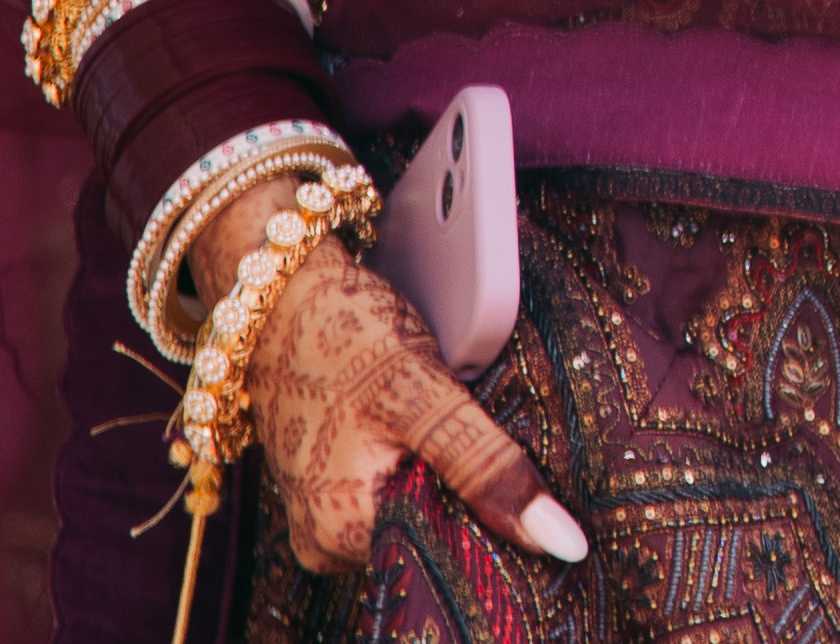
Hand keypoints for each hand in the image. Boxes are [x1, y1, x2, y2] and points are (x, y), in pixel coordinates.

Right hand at [250, 240, 590, 577]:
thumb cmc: (342, 332)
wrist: (280, 290)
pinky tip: (419, 412)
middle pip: (434, 525)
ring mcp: (324, 511)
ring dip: (446, 462)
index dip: (495, 507)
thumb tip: (559, 538)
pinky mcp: (330, 481)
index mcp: (343, 536)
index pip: (452, 549)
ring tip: (436, 406)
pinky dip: (419, 450)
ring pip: (418, 499)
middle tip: (470, 413)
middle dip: (468, 480)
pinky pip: (395, 480)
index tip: (516, 459)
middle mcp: (327, 540)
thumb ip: (486, 466)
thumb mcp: (422, 393)